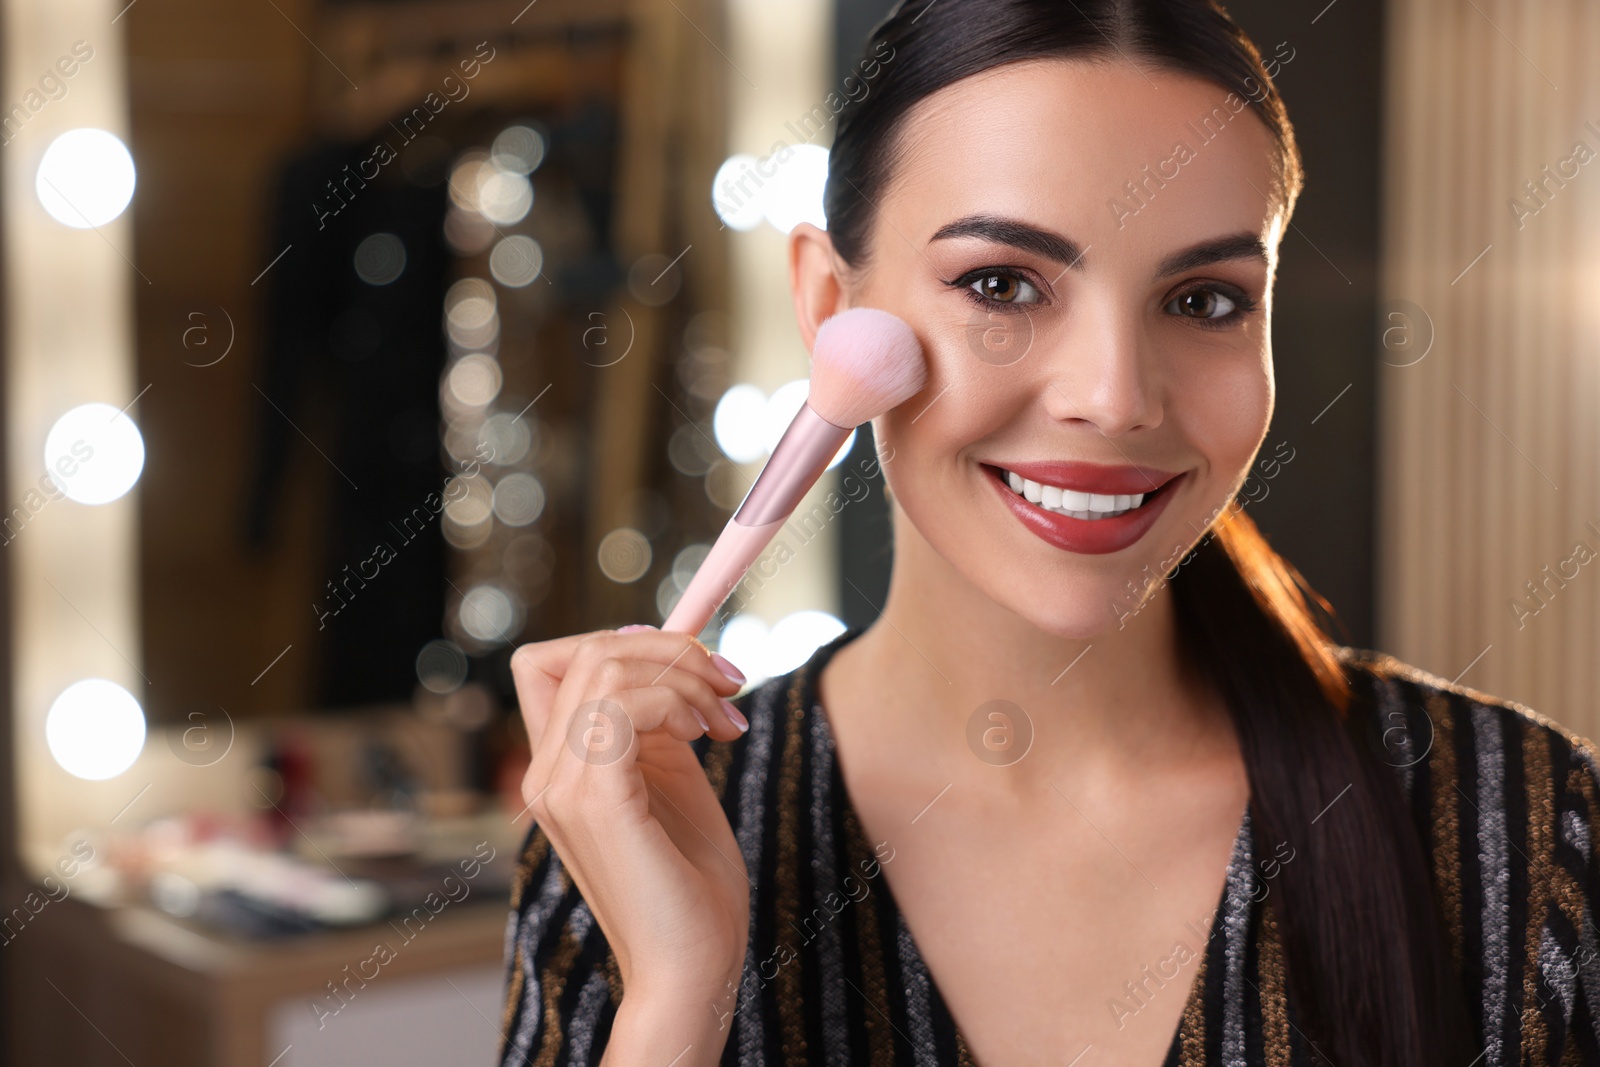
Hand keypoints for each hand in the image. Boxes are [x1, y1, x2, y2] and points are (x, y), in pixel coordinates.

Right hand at [511, 626, 751, 1009]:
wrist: (694, 964)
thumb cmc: (691, 881)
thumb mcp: (671, 777)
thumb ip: (657, 720)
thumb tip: (668, 654)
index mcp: (557, 767)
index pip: (548, 662)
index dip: (619, 642)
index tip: (690, 667)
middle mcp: (544, 773)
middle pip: (587, 651)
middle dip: (672, 650)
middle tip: (729, 685)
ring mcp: (561, 786)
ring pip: (606, 666)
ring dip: (684, 676)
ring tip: (724, 719)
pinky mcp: (594, 799)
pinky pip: (625, 705)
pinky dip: (677, 702)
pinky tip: (707, 735)